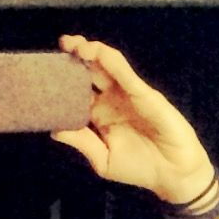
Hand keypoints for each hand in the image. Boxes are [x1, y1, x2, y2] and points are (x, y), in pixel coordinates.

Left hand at [52, 36, 214, 205]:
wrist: (172, 174)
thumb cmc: (139, 168)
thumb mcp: (103, 159)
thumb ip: (82, 142)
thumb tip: (54, 130)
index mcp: (100, 115)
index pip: (78, 91)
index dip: (64, 79)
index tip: (47, 71)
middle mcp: (112, 100)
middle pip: (91, 72)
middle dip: (75, 56)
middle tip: (61, 44)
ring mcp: (128, 95)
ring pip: (108, 66)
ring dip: (92, 52)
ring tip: (75, 44)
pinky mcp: (144, 95)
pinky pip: (126, 75)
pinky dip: (112, 63)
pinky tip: (98, 53)